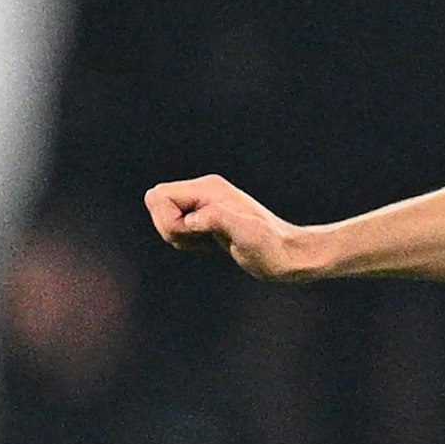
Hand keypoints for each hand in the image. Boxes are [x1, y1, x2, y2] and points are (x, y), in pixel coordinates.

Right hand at [144, 175, 316, 281]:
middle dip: (170, 229)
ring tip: (213, 241)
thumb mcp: (246, 234)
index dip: (167, 220)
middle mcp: (205, 191)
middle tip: (205, 238)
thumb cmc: (269, 247)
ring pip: (165, 219)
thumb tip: (194, 217)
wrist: (288, 254)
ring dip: (180, 237)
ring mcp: (205, 204)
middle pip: (156, 204)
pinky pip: (177, 229)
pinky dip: (188, 242)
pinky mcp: (207, 218)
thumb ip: (219, 220)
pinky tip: (214, 244)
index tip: (196, 230)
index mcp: (208, 188)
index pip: (157, 195)